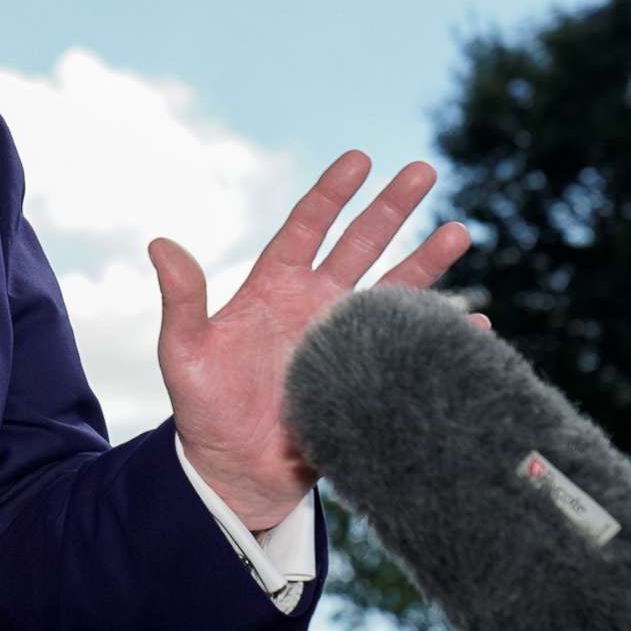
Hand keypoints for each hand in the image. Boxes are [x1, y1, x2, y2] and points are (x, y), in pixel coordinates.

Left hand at [149, 151, 485, 529]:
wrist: (235, 471)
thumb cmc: (204, 410)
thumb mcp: (184, 354)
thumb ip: (180, 301)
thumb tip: (159, 243)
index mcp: (274, 290)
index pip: (306, 229)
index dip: (331, 195)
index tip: (359, 159)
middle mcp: (316, 306)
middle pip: (361, 245)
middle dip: (391, 208)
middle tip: (424, 169)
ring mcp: (345, 340)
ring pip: (394, 289)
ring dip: (427, 263)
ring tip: (459, 232)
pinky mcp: (367, 376)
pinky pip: (411, 350)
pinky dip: (441, 335)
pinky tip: (472, 323)